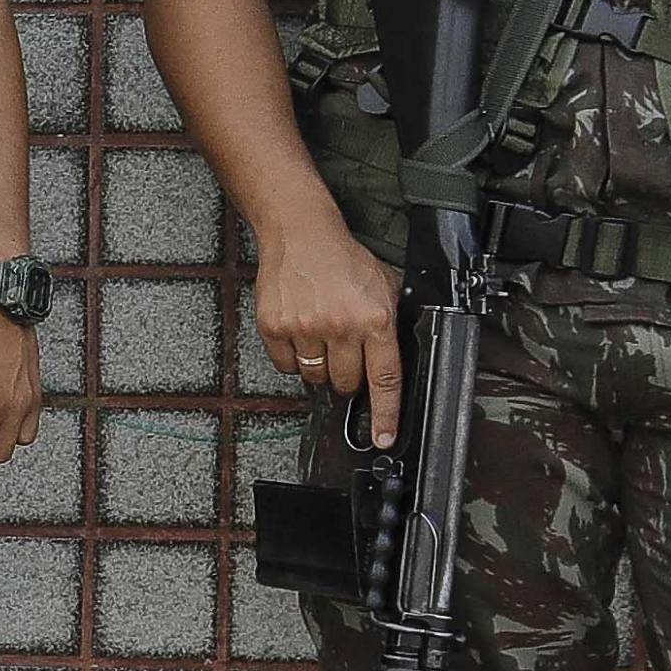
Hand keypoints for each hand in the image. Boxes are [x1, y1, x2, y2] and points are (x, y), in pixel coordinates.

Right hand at [252, 219, 403, 442]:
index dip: (386, 414)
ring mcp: (305, 329)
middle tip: (344, 353)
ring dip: (320, 368)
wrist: (301, 234)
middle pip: (347, 383)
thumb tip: (395, 359)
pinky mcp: (275, 327)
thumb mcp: (384, 285)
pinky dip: (293, 358)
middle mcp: (341, 327)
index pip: (384, 379)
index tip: (384, 436)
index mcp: (374, 320)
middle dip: (348, 376)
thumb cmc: (343, 259)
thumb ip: (391, 321)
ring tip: (320, 339)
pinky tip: (299, 334)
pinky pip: (287, 366)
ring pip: (316, 378)